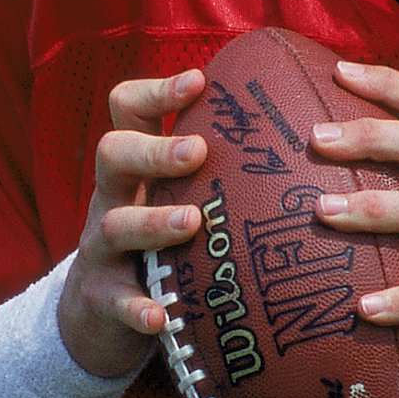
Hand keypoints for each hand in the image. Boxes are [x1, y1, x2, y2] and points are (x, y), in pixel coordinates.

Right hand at [56, 69, 210, 379]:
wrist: (99, 315)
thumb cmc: (159, 243)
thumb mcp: (172, 197)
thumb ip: (212, 170)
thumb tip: (298, 126)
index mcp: (133, 167)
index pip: (128, 110)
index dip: (157, 91)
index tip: (200, 81)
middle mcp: (111, 198)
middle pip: (113, 154)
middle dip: (155, 150)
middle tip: (199, 151)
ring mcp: (101, 248)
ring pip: (115, 224)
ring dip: (153, 221)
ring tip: (193, 222)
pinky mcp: (102, 298)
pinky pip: (116, 301)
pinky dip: (137, 308)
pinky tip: (161, 316)